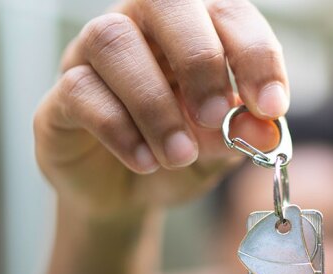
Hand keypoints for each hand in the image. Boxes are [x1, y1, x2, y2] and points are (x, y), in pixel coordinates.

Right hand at [34, 0, 285, 224]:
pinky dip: (120, 129)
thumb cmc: (178, 155)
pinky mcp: (61, 94)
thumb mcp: (222, 151)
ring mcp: (93, 55)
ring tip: (179, 154)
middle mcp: (141, 26)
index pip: (228, 12)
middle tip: (216, 116)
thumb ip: (243, 135)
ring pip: (113, 41)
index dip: (255, 54)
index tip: (271, 106)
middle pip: (164, 1)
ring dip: (155, 103)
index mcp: (193, 27)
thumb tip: (265, 129)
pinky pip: (80, 90)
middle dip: (199, 60)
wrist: (125, 196)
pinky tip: (145, 162)